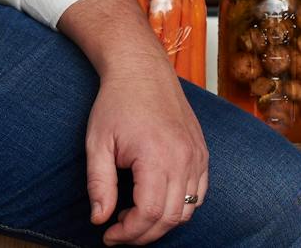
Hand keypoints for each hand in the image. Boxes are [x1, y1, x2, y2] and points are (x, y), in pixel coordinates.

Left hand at [85, 54, 207, 245]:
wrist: (140, 69)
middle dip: (143, 233)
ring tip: (134, 215)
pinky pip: (198, 194)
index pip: (149, 215)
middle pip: (170, 218)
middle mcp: (184, 159)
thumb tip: (99, 219)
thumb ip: (99, 183)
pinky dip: (181, 206)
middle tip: (119, 231)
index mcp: (157, 157)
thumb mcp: (97, 141)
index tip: (108, 235)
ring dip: (162, 222)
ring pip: (188, 210)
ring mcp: (197, 156)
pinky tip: (156, 199)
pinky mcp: (202, 153)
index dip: (128, 233)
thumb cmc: (116, 102)